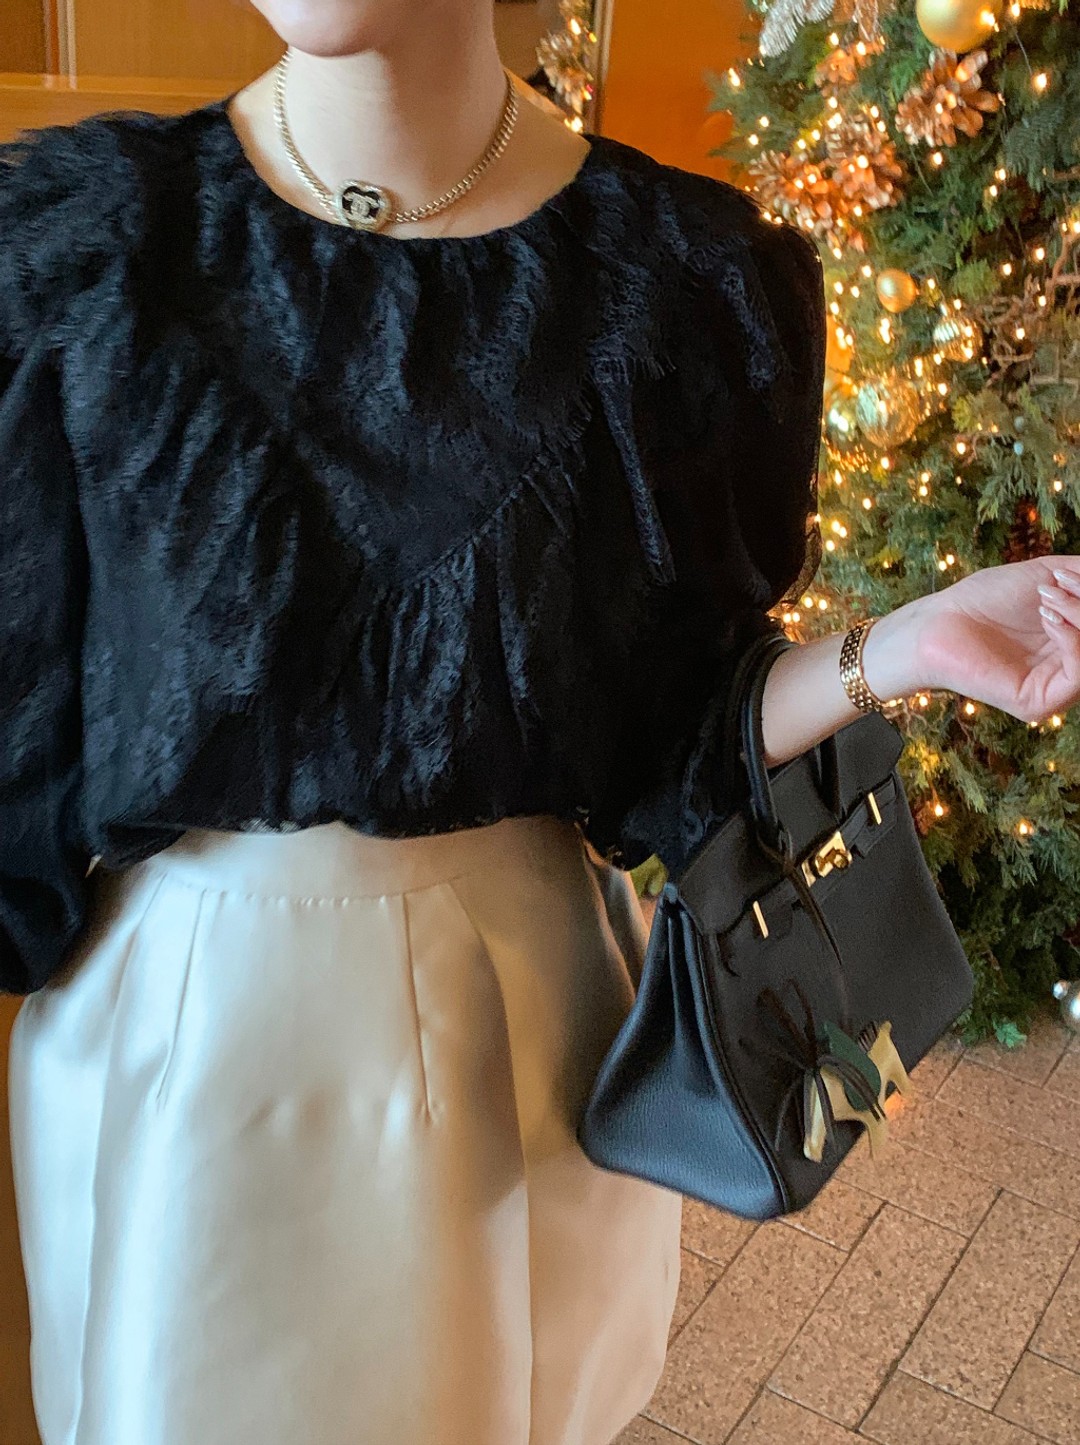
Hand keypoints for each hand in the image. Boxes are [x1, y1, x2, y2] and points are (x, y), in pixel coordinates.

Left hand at [914, 555, 1079, 723]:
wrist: (936, 623)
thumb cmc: (984, 599)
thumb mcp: (1048, 575)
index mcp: (1072, 642)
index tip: (1071, 575)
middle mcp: (1067, 668)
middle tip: (1060, 584)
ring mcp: (1055, 689)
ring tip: (1049, 597)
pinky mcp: (1038, 704)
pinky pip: (1079, 674)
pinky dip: (1073, 639)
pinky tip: (1049, 617)